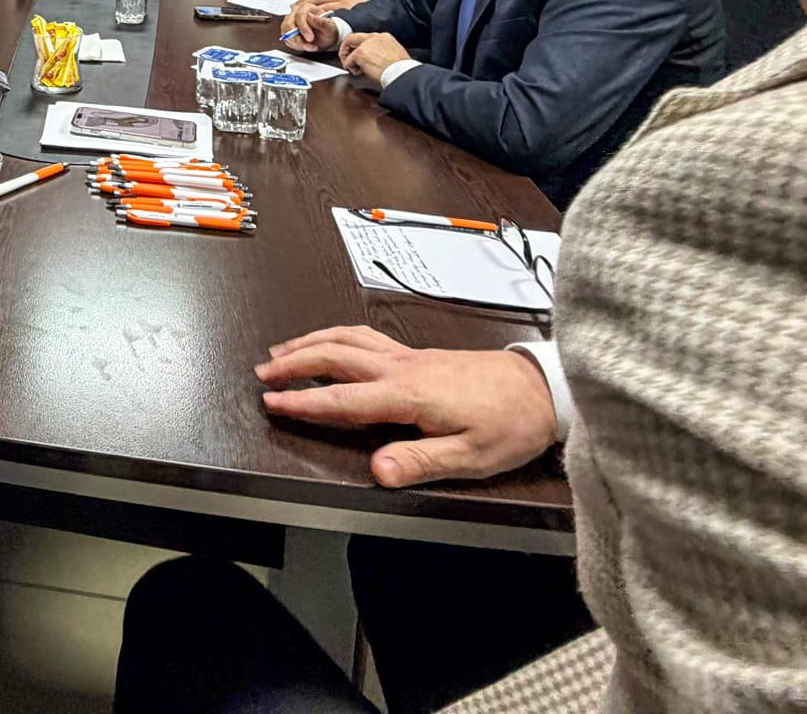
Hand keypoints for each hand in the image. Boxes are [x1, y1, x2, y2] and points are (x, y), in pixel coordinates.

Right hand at [255, 326, 556, 487]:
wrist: (543, 389)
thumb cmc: (509, 424)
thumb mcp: (470, 457)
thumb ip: (420, 462)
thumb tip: (377, 471)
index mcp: (408, 394)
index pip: (343, 398)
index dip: (304, 402)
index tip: (272, 403)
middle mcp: (402, 368)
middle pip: (336, 355)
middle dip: (295, 362)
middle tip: (263, 374)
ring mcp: (410, 357)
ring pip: (348, 339)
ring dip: (311, 342)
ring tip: (282, 352)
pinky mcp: (420, 355)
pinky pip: (365, 337)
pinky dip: (336, 336)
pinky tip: (331, 342)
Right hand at [279, 0, 339, 50]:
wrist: (326, 37)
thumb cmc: (328, 30)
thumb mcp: (329, 27)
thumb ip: (320, 22)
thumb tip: (310, 16)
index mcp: (307, 8)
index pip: (300, 15)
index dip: (304, 28)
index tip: (310, 38)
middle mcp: (296, 13)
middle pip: (289, 24)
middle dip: (298, 38)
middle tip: (308, 46)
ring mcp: (290, 21)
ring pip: (286, 33)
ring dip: (297, 43)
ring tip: (310, 47)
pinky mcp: (287, 31)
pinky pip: (287, 39)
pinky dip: (295, 45)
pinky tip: (305, 45)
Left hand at [339, 31, 409, 82]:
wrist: (401, 75)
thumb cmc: (400, 71)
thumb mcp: (394, 56)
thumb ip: (382, 52)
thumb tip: (374, 59)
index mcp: (385, 38)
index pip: (366, 38)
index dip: (360, 48)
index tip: (360, 58)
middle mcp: (375, 37)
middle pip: (353, 38)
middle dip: (347, 49)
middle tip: (349, 61)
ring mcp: (367, 44)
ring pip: (348, 47)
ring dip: (348, 59)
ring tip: (355, 69)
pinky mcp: (360, 53)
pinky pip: (348, 61)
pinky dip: (350, 68)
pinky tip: (359, 73)